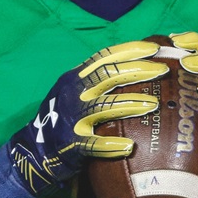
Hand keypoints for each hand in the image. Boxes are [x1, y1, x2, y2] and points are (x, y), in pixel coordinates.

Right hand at [9, 40, 167, 195]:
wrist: (34, 149)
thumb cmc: (64, 118)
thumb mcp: (74, 91)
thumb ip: (97, 80)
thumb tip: (135, 66)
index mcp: (75, 77)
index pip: (104, 57)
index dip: (130, 50)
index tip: (154, 48)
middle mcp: (73, 93)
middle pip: (108, 76)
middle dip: (137, 71)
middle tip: (162, 70)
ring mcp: (72, 118)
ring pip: (104, 107)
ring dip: (130, 104)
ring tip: (154, 104)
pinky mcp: (71, 144)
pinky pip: (93, 144)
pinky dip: (111, 146)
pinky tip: (129, 147)